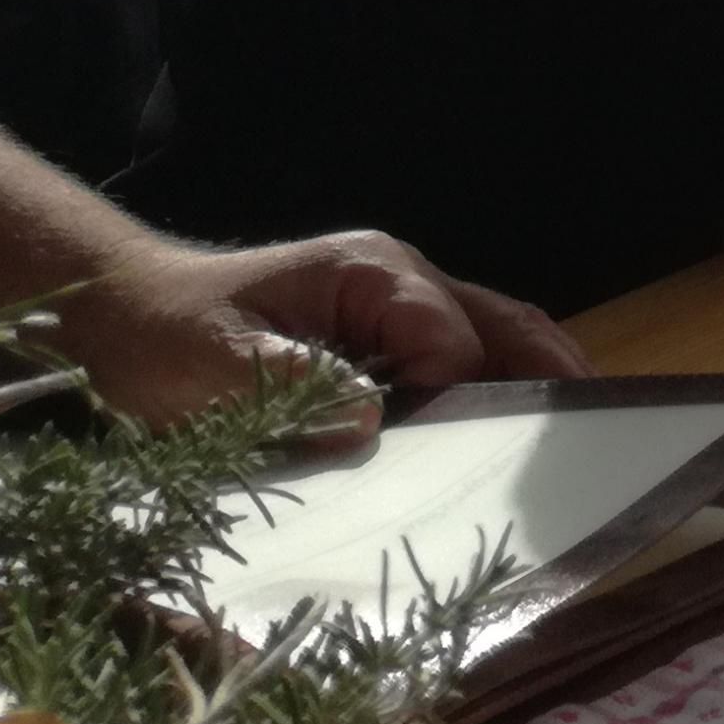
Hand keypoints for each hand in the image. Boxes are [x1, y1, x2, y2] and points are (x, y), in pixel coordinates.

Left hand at [49, 229, 590, 433]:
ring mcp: (397, 306)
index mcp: (372, 273)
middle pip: (500, 321)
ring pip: (491, 335)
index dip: (459, 391)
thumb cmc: (165, 335)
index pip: (450, 334)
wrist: (121, 312)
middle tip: (601, 425)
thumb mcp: (211, 366)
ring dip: (532, 379)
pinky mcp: (384, 337)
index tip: (457, 450)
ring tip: (577, 437)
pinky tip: (508, 435)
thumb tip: (371, 421)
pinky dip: (494, 389)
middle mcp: (400, 280)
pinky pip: (458, 357)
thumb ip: (291, 385)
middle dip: (550, 368)